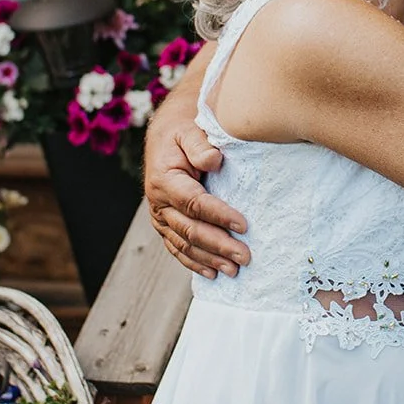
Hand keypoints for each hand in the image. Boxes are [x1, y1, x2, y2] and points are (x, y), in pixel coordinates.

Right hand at [143, 90, 248, 278]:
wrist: (164, 137)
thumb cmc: (182, 132)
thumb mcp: (190, 130)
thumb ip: (200, 144)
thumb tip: (214, 160)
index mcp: (164, 180)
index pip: (194, 203)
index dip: (219, 215)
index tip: (244, 224)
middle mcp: (158, 203)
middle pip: (190, 230)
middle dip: (219, 245)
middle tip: (245, 256)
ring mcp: (160, 217)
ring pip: (184, 244)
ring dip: (210, 259)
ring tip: (235, 270)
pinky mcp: (165, 225)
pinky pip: (178, 248)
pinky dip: (195, 262)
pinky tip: (212, 274)